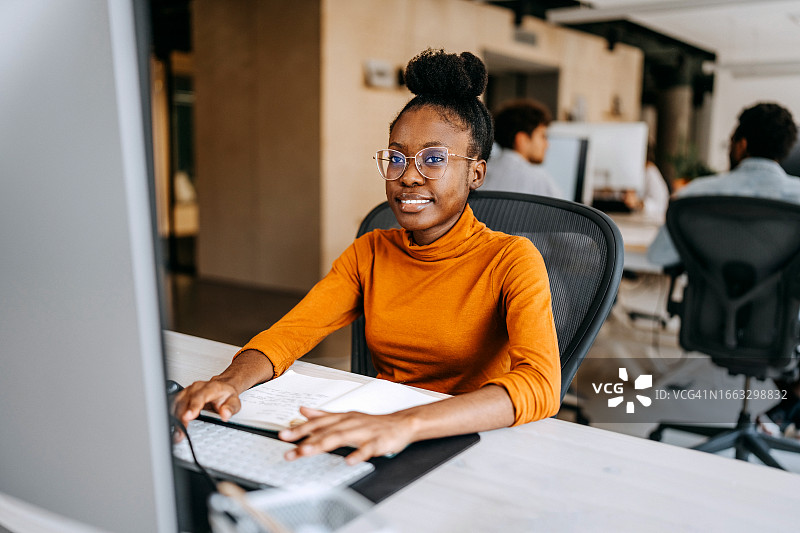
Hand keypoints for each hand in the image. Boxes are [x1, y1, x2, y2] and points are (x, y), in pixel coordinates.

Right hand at [170, 378, 241, 441]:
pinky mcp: (182, 395)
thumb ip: (230, 409)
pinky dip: (172, 414)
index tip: (188, 417)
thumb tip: (225, 414)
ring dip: (174, 417)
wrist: (223, 387)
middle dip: (181, 418)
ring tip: (176, 433)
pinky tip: (172, 424)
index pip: (200, 396)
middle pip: (185, 401)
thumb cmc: (226, 395)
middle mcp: (197, 388)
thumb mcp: (234, 402)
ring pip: (177, 402)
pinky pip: (174, 403)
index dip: (193, 406)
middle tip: (180, 433)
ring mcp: (188, 391)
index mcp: (211, 388)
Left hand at [277, 407, 413, 464]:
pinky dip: (358, 454)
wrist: (402, 423)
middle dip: (307, 440)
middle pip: (326, 431)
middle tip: (290, 450)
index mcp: (342, 418)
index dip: (299, 429)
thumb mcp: (346, 416)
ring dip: (323, 444)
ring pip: (342, 437)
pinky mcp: (378, 442)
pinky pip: (367, 448)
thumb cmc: (372, 423)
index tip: (283, 436)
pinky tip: (349, 461)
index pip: (318, 423)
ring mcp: (364, 432)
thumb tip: (303, 410)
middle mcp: (350, 423)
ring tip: (308, 452)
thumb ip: (323, 415)